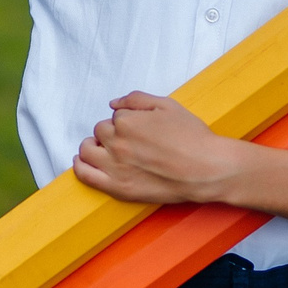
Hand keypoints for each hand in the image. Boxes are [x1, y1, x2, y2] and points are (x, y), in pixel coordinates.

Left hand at [72, 92, 248, 204]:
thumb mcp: (167, 105)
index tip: (140, 129)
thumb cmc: (191, 137)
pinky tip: (82, 161)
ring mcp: (115, 167)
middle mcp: (117, 143)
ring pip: (87, 150)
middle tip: (130, 140)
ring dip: (92, 146)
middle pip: (101, 131)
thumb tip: (113, 103)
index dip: (127, 121)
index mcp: (127, 121)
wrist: (206, 169)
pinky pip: (85, 175)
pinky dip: (80, 166)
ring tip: (103, 149)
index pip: (115, 116)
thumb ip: (136, 99)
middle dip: (111, 132)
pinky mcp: (117, 187)